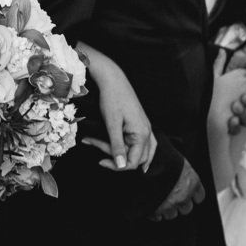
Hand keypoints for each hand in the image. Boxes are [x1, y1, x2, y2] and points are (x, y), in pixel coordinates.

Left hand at [81, 58, 155, 172]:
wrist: (114, 79)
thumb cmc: (112, 99)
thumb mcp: (112, 124)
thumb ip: (117, 146)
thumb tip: (122, 166)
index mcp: (141, 134)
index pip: (133, 162)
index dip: (117, 166)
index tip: (100, 161)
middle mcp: (147, 132)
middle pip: (137, 158)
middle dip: (118, 158)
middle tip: (98, 147)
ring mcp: (145, 128)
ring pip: (144, 152)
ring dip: (129, 158)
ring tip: (118, 165)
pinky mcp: (140, 124)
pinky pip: (146, 144)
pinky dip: (141, 153)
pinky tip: (141, 162)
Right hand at [149, 158, 205, 220]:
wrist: (148, 163)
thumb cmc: (163, 158)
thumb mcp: (178, 161)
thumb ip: (181, 172)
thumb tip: (178, 173)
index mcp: (192, 182)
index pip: (199, 196)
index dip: (193, 195)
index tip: (189, 194)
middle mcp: (184, 196)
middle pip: (186, 208)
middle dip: (179, 204)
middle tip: (171, 196)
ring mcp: (170, 204)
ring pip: (171, 214)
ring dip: (166, 209)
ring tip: (158, 199)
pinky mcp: (156, 210)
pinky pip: (156, 216)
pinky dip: (154, 212)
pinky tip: (150, 205)